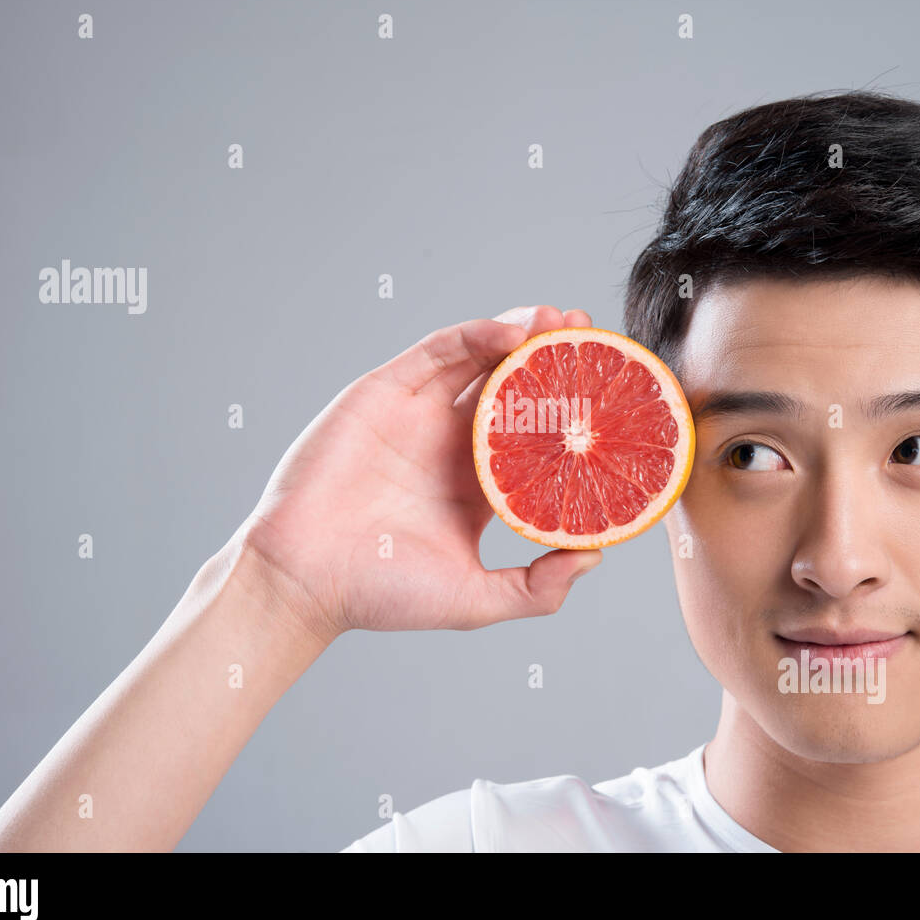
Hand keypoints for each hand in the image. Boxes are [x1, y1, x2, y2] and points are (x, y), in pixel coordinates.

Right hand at [238, 306, 603, 639]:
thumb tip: (595, 557)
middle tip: (597, 340)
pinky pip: (439, 352)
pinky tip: (514, 331)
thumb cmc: (380, 592)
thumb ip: (536, 588)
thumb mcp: (475, 598)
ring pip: (482, 361)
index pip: (539, 439)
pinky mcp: (386, 391)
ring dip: (525, 335)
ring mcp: (420, 414)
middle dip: (557, 362)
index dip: (575, 415)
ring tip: (565, 321)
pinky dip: (477, 335)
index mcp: (479, 487)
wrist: (304, 577)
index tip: (615, 399)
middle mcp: (453, 445)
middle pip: (516, 389)